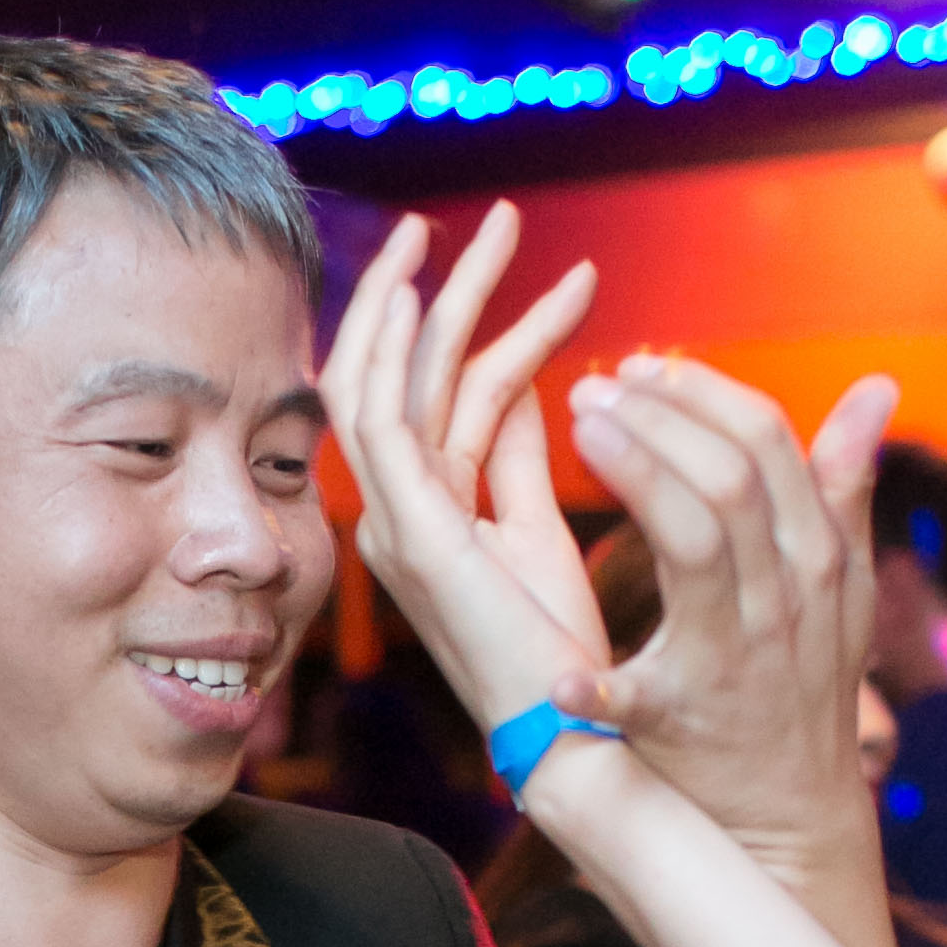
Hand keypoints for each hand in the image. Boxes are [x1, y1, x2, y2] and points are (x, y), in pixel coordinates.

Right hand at [320, 202, 603, 735]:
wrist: (567, 730)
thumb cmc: (559, 649)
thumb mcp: (540, 530)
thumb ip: (523, 456)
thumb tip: (538, 379)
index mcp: (428, 516)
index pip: (429, 397)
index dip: (457, 320)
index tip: (498, 254)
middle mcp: (397, 517)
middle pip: (396, 377)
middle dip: (433, 288)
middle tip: (484, 217)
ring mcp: (395, 526)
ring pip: (383, 381)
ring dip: (427, 295)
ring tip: (493, 226)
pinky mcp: (415, 535)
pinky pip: (379, 421)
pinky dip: (391, 348)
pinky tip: (417, 288)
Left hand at [561, 357, 897, 879]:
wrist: (791, 816)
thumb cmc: (801, 687)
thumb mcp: (842, 587)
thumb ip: (847, 488)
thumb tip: (877, 385)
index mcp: (815, 556)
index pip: (768, 440)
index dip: (700, 391)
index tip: (641, 366)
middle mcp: (783, 597)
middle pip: (732, 476)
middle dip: (659, 417)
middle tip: (593, 388)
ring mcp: (734, 658)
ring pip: (695, 540)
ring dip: (635, 473)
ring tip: (578, 429)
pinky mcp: (683, 724)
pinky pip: (637, 697)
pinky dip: (595, 688)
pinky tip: (560, 675)